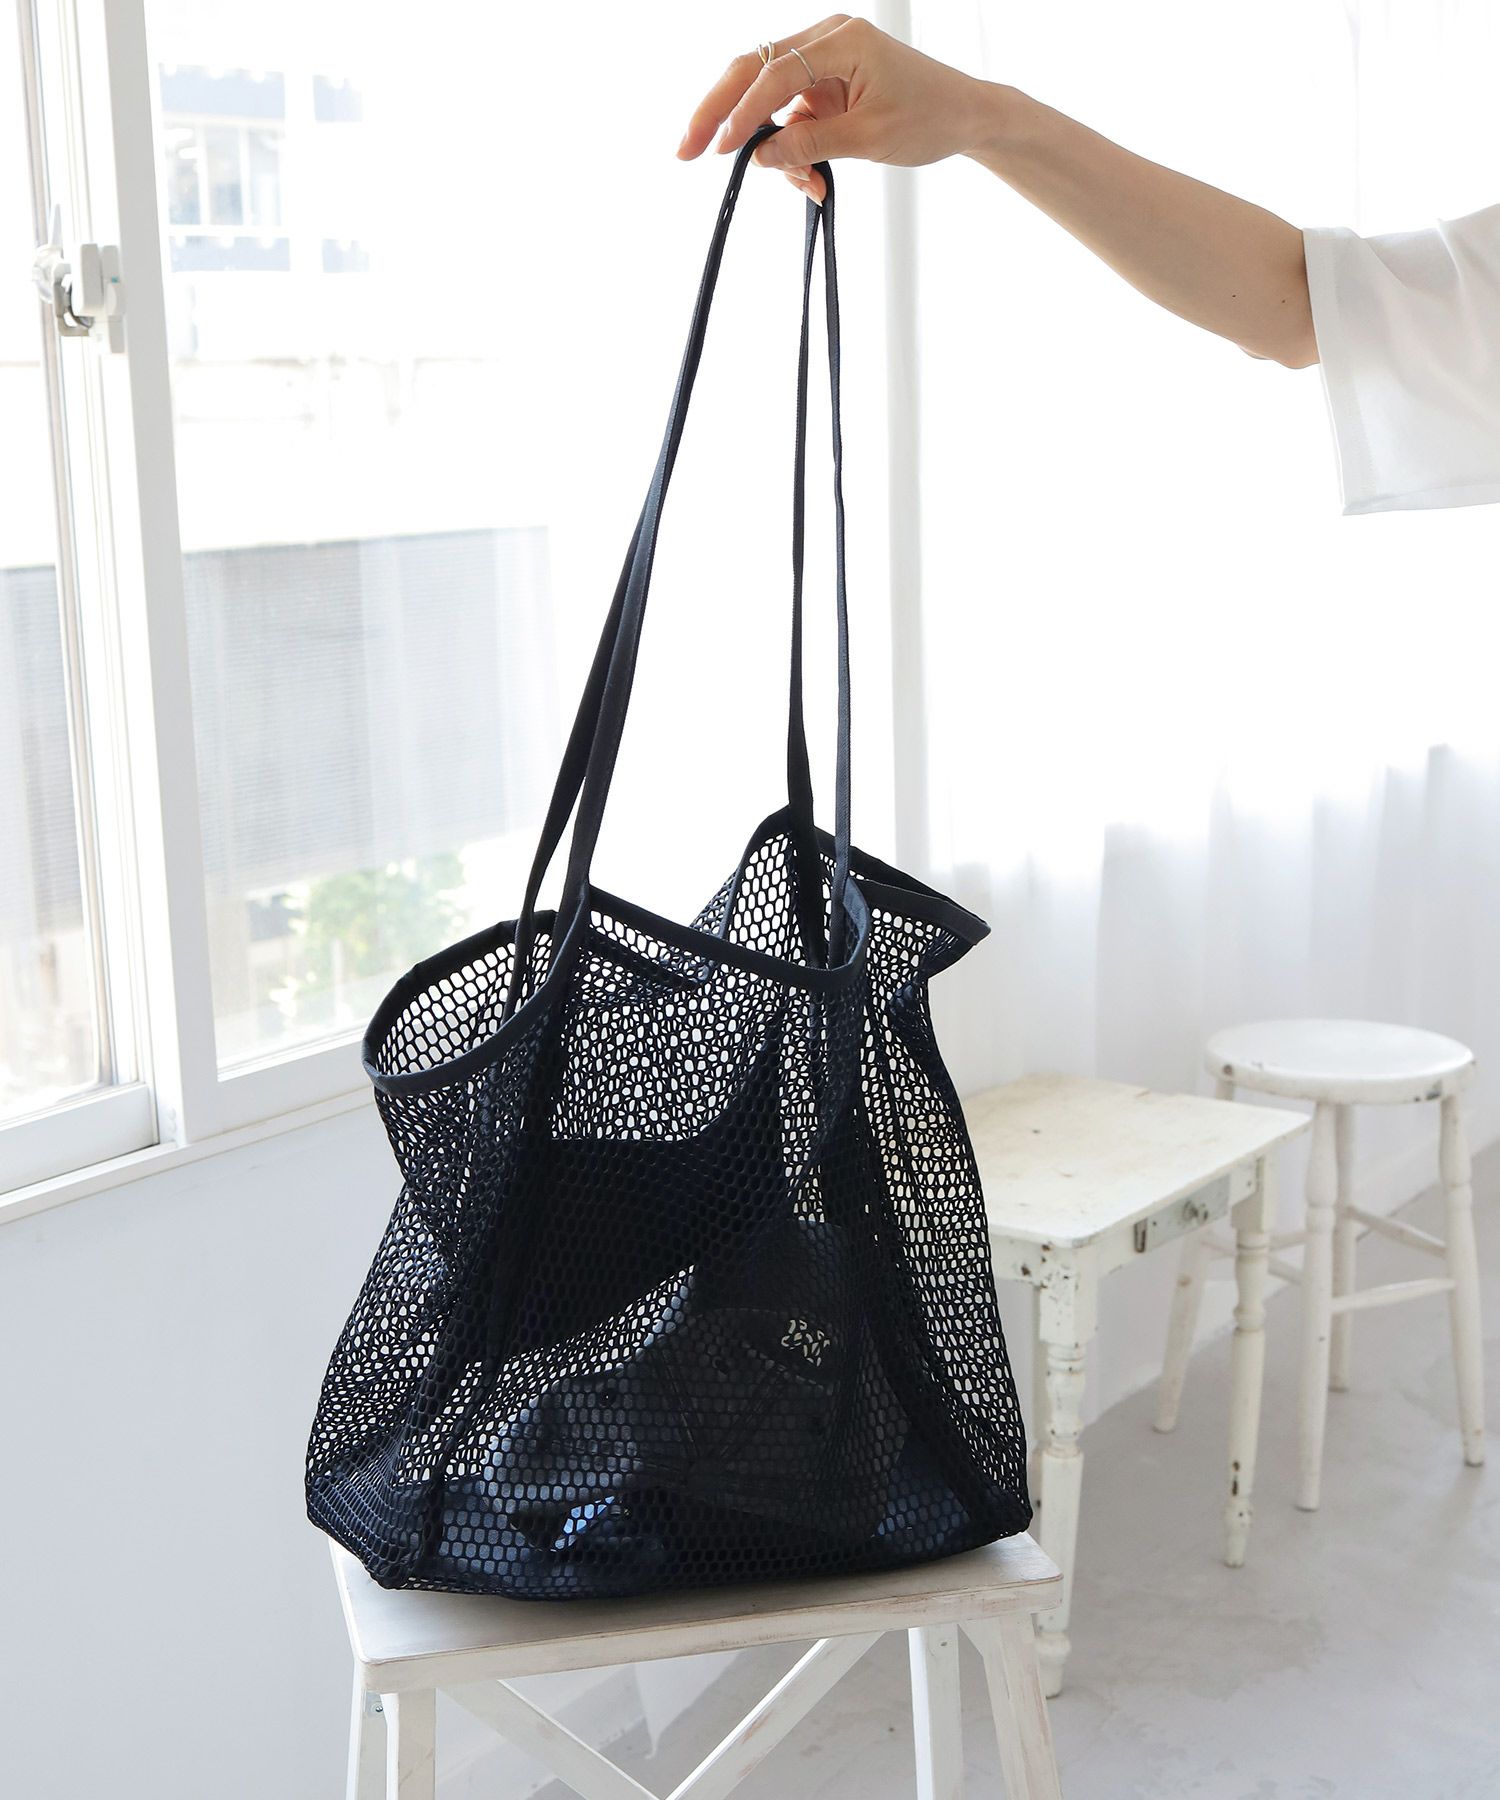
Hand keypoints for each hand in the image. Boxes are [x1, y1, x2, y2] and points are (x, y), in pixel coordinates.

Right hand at [676, 16, 993, 202]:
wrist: (963, 116)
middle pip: (753, 70)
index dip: (744, 112)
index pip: (775, 72)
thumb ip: (812, 144)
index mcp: (843, 40)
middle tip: (686, 150)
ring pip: (767, 101)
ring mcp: (821, 64)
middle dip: (720, 113)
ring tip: (802, 185)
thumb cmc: (929, 117)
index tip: (722, 149)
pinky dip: (790, 152)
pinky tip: (810, 179)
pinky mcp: (822, 88)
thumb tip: (758, 156)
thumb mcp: (870, 138)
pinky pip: (788, 120)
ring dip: (770, 149)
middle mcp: (826, 41)